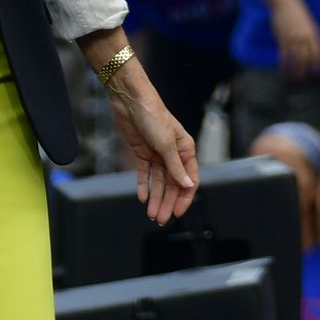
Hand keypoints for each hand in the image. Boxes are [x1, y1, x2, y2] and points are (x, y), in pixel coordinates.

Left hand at [104, 70, 199, 223]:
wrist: (130, 100)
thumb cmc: (153, 115)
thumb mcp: (166, 143)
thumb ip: (176, 166)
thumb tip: (188, 185)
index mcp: (185, 150)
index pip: (189, 179)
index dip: (184, 197)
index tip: (178, 212)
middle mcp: (173, 153)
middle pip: (172, 183)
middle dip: (167, 202)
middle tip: (160, 219)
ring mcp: (157, 154)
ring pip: (158, 181)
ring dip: (155, 197)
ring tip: (151, 214)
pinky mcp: (142, 152)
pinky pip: (145, 174)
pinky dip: (144, 185)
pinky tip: (142, 197)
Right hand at [269, 0, 319, 78]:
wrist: (285, 2)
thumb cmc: (297, 13)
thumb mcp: (308, 24)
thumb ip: (311, 37)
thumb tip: (312, 50)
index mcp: (314, 34)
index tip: (319, 73)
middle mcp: (305, 37)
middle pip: (308, 58)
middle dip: (307, 70)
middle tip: (305, 79)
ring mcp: (294, 37)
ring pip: (296, 58)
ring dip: (296, 70)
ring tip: (295, 77)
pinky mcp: (283, 37)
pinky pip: (284, 54)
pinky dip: (284, 62)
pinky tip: (283, 68)